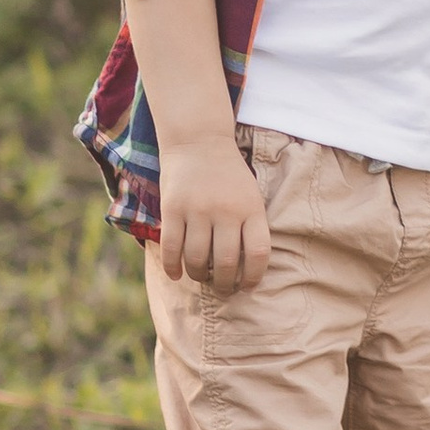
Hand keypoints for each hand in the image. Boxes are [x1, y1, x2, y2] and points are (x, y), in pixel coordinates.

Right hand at [159, 137, 270, 290]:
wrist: (200, 141)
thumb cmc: (229, 175)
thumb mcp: (251, 195)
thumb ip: (251, 227)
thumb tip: (248, 269)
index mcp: (251, 208)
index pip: (258, 253)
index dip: (253, 277)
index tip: (247, 286)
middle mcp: (226, 211)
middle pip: (225, 263)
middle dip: (223, 284)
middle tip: (222, 289)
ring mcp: (198, 210)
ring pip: (196, 259)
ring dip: (199, 276)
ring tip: (201, 277)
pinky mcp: (173, 209)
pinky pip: (172, 248)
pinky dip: (173, 267)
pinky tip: (177, 274)